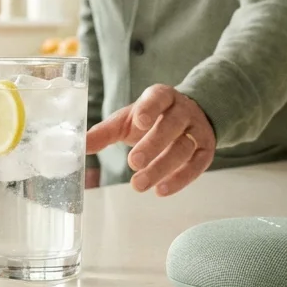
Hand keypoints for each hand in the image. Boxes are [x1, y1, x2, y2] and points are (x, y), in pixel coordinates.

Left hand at [86, 85, 215, 195]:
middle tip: (133, 163)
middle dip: (153, 144)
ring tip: (139, 185)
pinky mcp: (206, 149)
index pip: (158, 98)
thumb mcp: (127, 120)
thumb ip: (105, 132)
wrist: (190, 117)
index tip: (140, 122)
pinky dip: (179, 179)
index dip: (150, 108)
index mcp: (162, 96)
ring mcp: (197, 130)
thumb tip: (80, 147)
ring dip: (161, 167)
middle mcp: (183, 110)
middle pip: (171, 126)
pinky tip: (161, 190)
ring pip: (183, 148)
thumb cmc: (152, 119)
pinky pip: (197, 165)